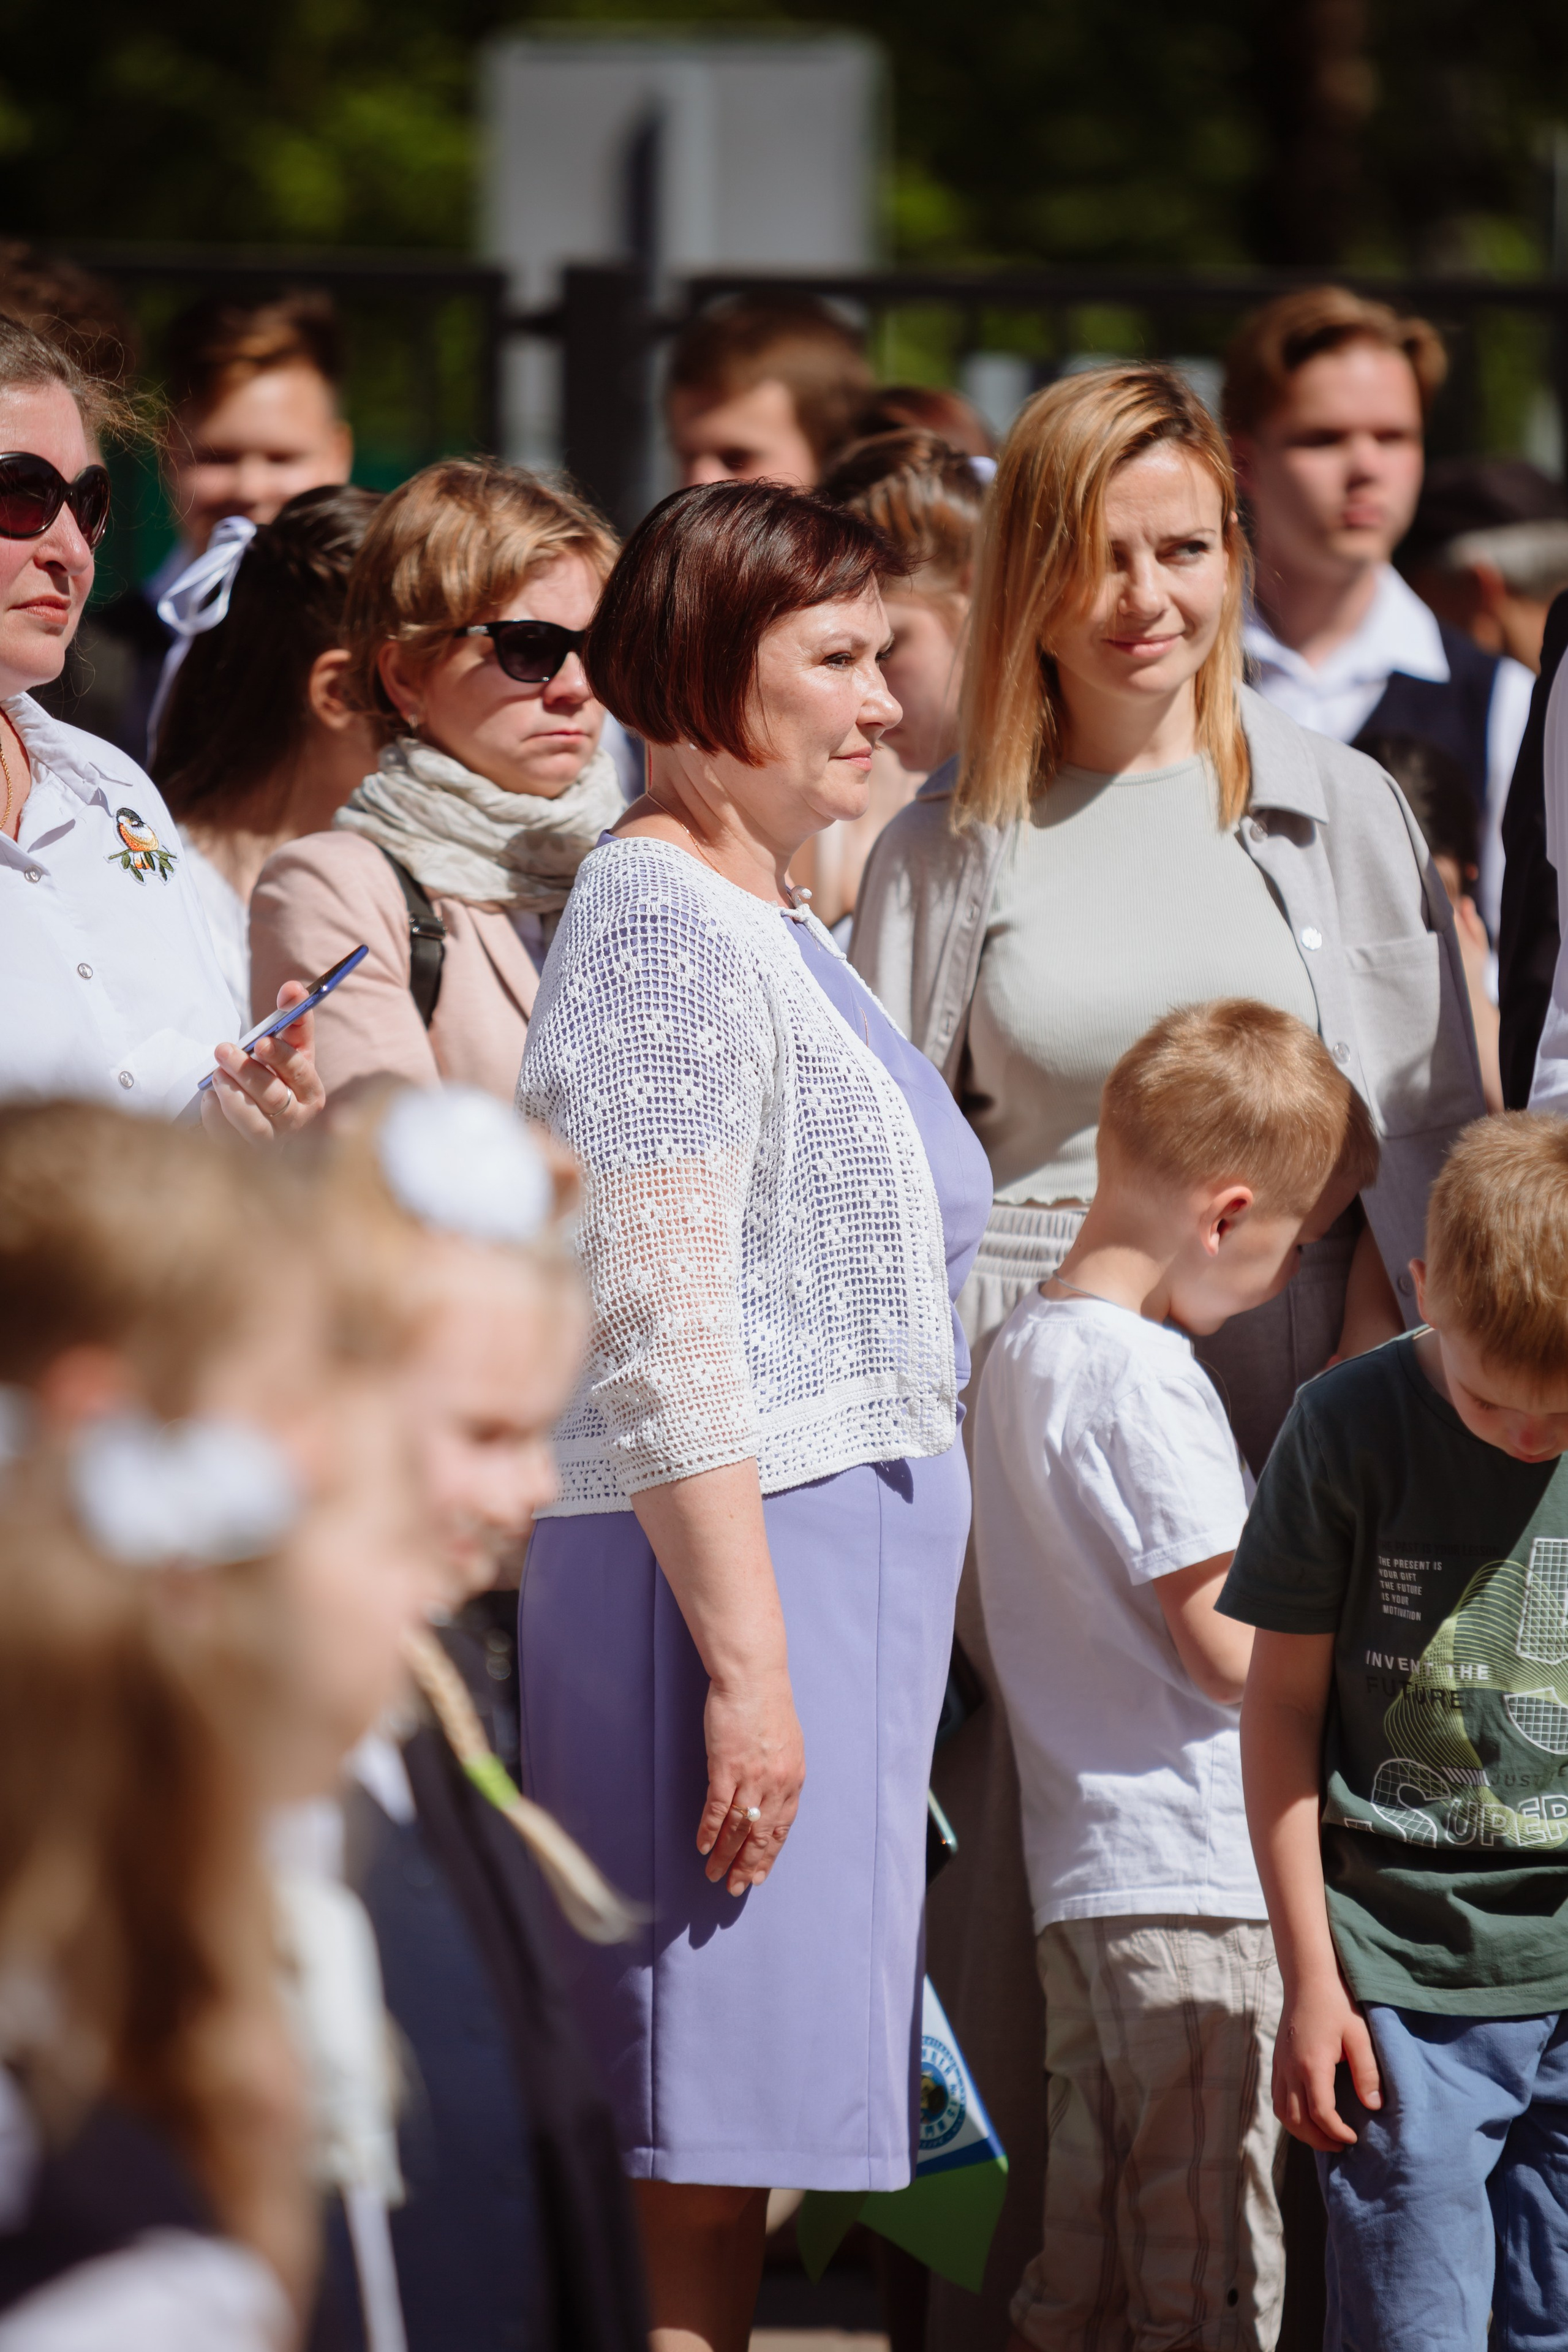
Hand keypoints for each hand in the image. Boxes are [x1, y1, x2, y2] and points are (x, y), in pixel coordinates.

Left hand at [200, 981, 325, 1144]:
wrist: (256, 1114)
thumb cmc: (274, 1076)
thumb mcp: (287, 1048)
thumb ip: (292, 1019)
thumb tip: (294, 987)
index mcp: (311, 1093)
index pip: (301, 1074)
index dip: (282, 1057)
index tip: (262, 1041)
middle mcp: (296, 1121)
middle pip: (274, 1098)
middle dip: (248, 1072)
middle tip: (223, 1049)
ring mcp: (272, 1141)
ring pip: (255, 1125)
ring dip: (233, 1097)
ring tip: (217, 1075)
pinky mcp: (245, 1152)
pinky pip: (229, 1138)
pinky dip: (217, 1117)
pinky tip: (209, 1098)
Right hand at [696, 1665, 804, 1896]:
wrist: (752, 1677)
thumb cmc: (767, 1705)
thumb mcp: (786, 1744)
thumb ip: (780, 1774)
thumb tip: (771, 1797)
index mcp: (792, 1779)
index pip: (781, 1828)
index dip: (768, 1855)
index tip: (757, 1876)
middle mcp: (776, 1783)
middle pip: (760, 1835)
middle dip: (746, 1865)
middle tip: (734, 1889)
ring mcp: (751, 1776)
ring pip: (739, 1828)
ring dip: (725, 1855)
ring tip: (714, 1875)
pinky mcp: (725, 1767)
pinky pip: (717, 1808)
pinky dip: (710, 1830)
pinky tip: (703, 1846)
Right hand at [1274, 1970, 1380, 2149]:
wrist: (1307, 1978)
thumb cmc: (1336, 2004)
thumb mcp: (1359, 2035)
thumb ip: (1367, 2072)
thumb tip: (1374, 2106)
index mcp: (1311, 2064)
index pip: (1320, 2113)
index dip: (1337, 2133)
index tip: (1354, 2138)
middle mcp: (1290, 2069)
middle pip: (1297, 2120)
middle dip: (1319, 2140)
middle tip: (1341, 2144)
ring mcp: (1279, 2065)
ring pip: (1283, 2112)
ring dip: (1302, 2131)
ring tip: (1325, 2135)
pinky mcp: (1276, 2061)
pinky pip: (1277, 2098)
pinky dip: (1291, 2115)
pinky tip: (1308, 2114)